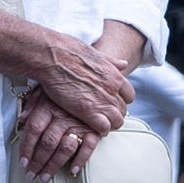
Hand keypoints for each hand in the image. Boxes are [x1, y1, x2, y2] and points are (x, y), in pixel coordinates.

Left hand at [19, 88, 108, 180]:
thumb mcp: (46, 86)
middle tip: (31, 175)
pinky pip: (88, 147)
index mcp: (49, 105)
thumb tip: (21, 119)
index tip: (22, 162)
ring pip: (64, 149)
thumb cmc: (66, 80)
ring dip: (53, 166)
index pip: (33, 130)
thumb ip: (33, 102)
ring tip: (45, 177)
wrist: (94, 70)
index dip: (26, 148)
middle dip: (37, 162)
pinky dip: (80, 160)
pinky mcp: (95, 127)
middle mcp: (63, 115)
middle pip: (47, 143)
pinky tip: (72, 171)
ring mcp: (80, 122)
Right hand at [21, 32, 130, 167]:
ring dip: (109, 124)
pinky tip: (91, 128)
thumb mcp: (96, 53)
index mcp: (115, 76)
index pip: (129, 96)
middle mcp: (112, 90)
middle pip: (123, 110)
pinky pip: (104, 128)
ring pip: (117, 121)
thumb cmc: (70, 52)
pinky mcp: (88, 111)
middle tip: (103, 117)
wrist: (54, 57)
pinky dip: (100, 130)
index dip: (120, 101)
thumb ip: (111, 61)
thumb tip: (124, 64)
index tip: (111, 104)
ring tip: (98, 125)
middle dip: (115, 114)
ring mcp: (102, 101)